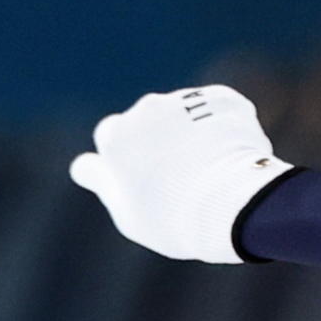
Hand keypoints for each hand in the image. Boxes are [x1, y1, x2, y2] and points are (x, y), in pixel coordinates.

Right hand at [69, 86, 290, 262]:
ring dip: (195, 135)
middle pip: (149, 123)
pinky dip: (226, 128)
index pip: (112, 137)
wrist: (237, 206)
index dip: (129, 160)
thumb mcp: (129, 215)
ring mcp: (186, 102)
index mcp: (115, 135)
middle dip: (163, 143)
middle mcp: (146, 109)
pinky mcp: (223, 100)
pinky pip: (220, 110)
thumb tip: (83, 166)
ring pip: (186, 115)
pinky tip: (235, 157)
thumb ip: (103, 184)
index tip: (147, 180)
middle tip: (185, 181)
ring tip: (214, 172)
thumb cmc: (177, 220)